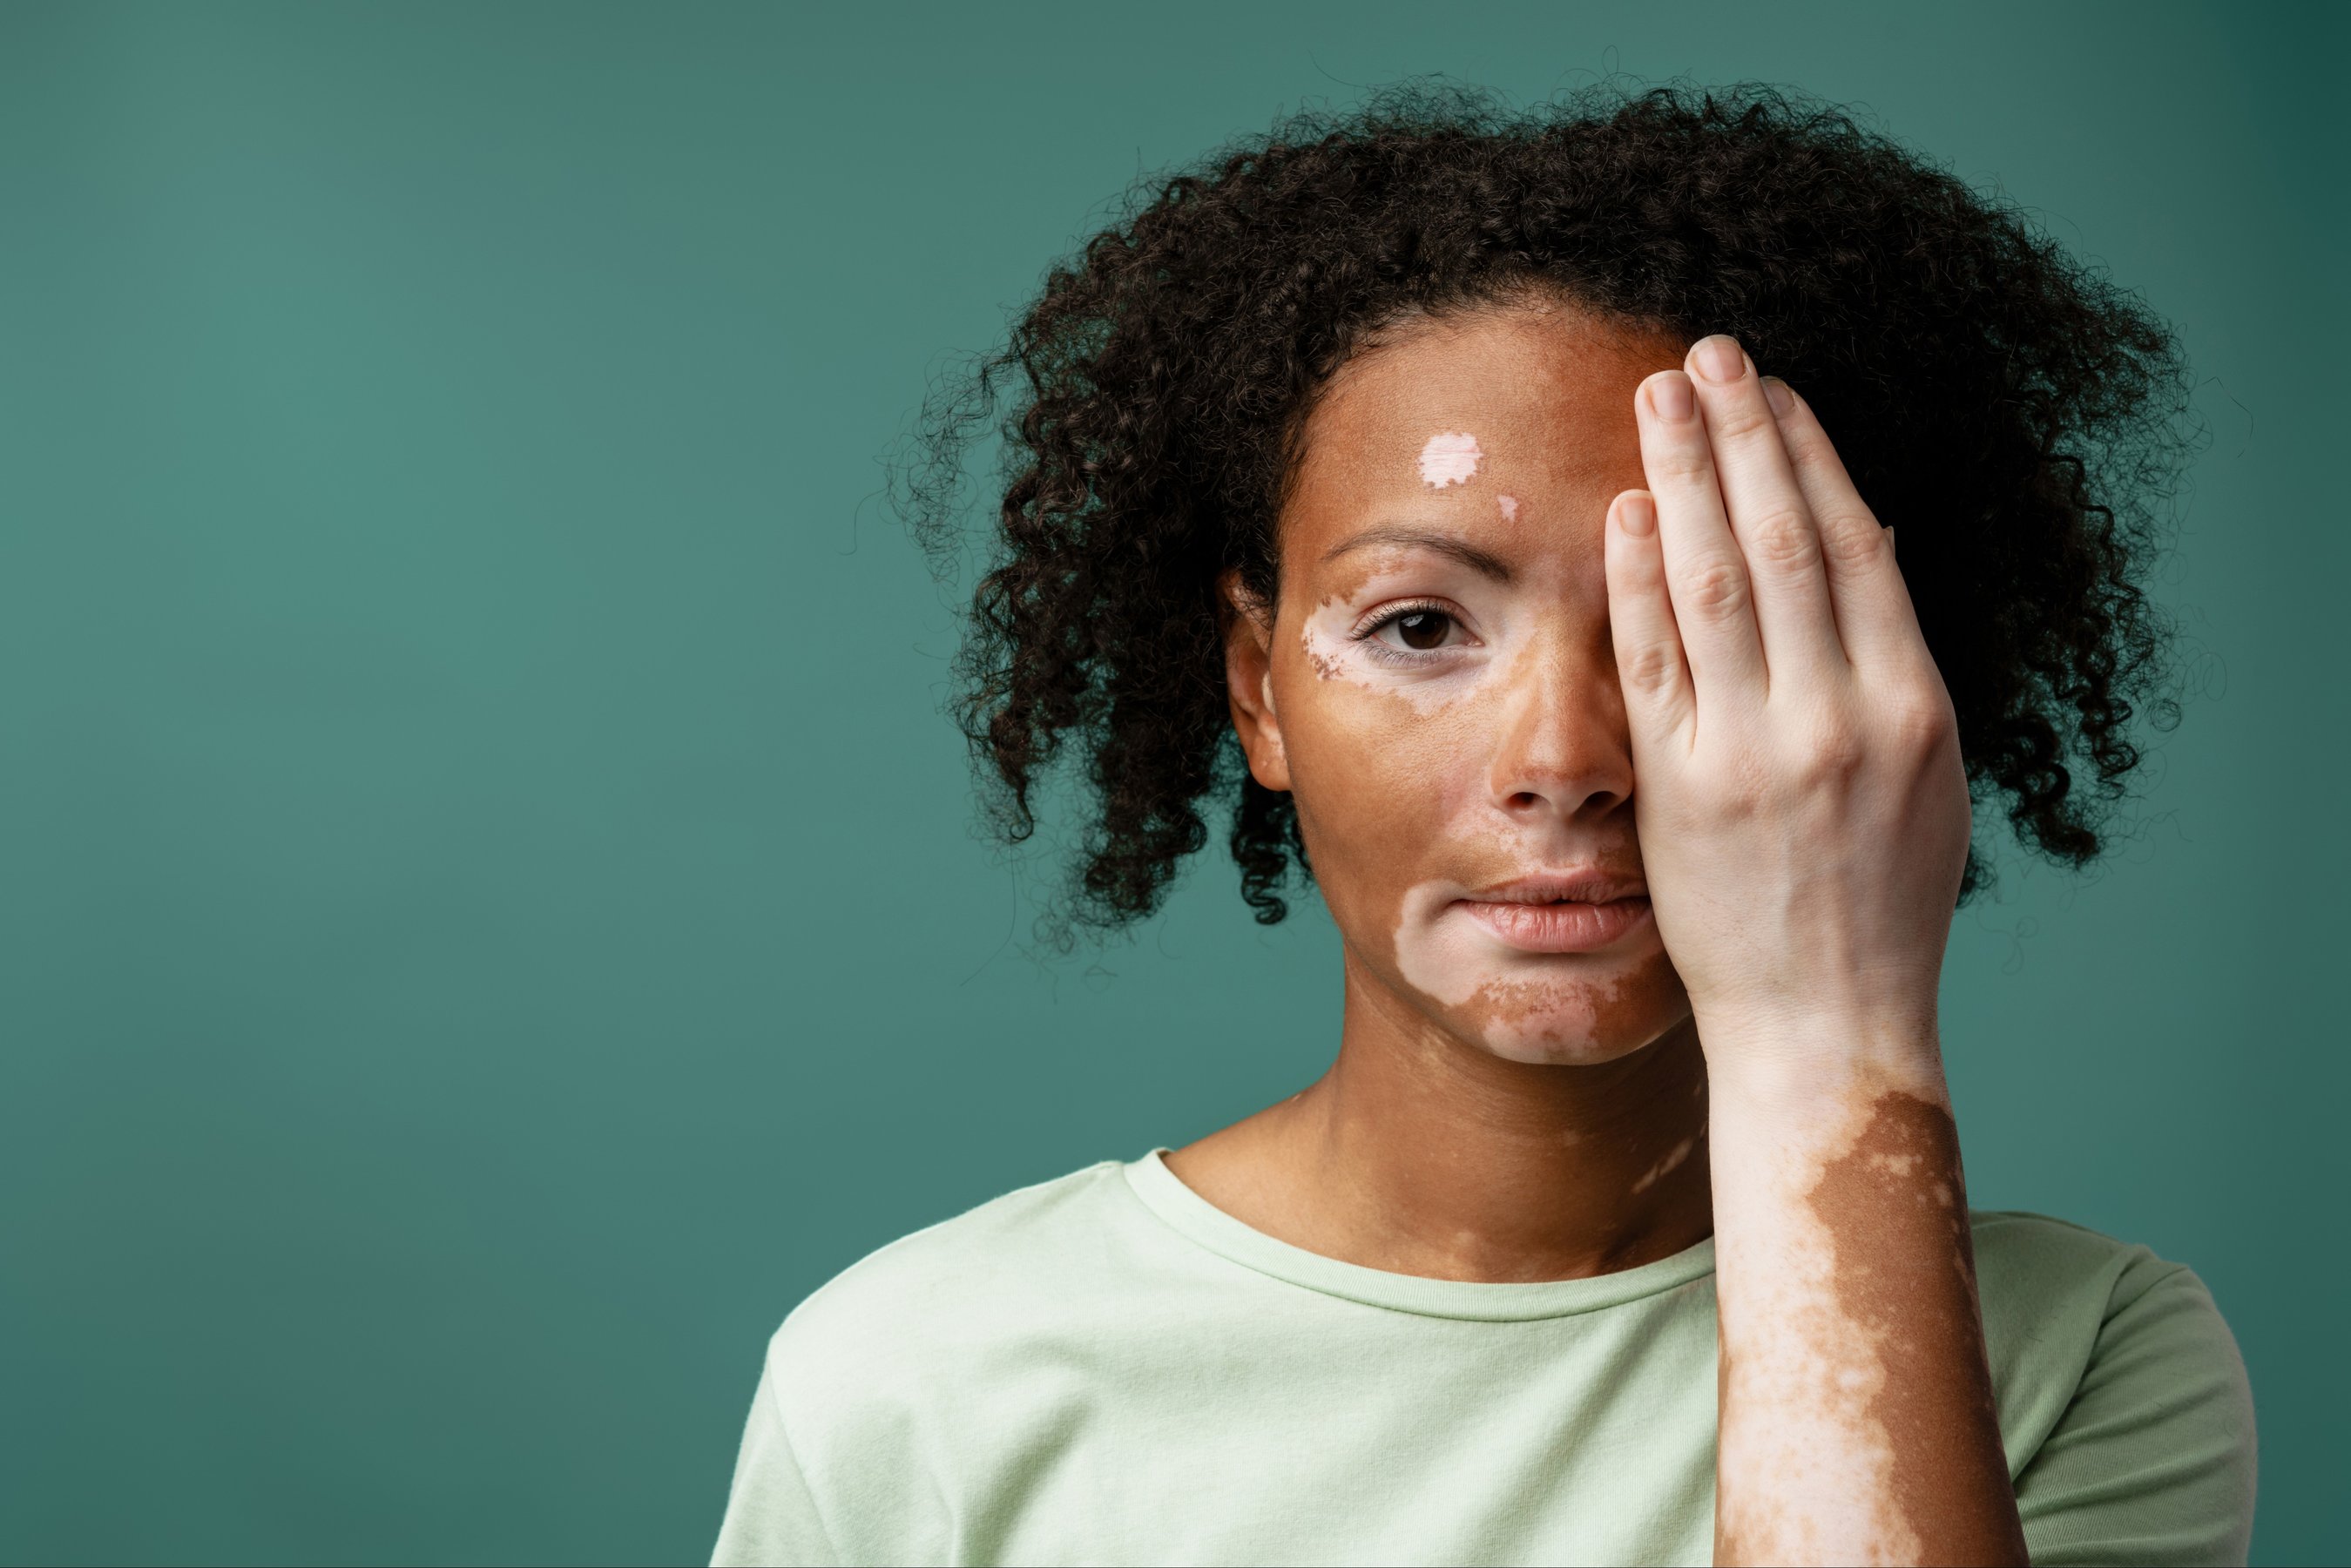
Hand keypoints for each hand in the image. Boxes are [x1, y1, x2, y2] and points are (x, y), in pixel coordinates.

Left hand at [1603, 334, 1970, 1079]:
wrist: (1829, 1025)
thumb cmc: (1881, 903)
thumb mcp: (1927, 779)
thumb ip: (1894, 664)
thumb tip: (1871, 540)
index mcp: (1913, 708)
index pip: (1857, 547)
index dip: (1812, 456)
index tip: (1776, 390)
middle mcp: (1839, 719)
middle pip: (1786, 541)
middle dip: (1743, 436)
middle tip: (1707, 352)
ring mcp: (1756, 754)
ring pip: (1717, 582)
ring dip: (1685, 479)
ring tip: (1658, 396)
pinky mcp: (1682, 791)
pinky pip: (1655, 663)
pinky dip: (1640, 580)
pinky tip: (1627, 511)